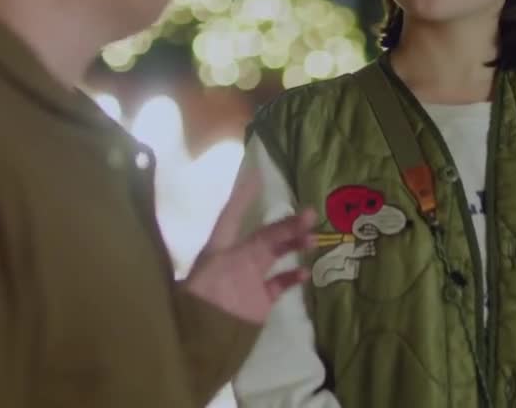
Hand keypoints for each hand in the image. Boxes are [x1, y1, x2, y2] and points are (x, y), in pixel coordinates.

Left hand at [182, 158, 316, 323]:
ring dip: (293, 244)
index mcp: (220, 246)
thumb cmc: (206, 297)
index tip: (258, 174)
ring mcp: (249, 279)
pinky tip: (305, 271)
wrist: (203, 341)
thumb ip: (257, 246)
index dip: (243, 195)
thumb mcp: (227, 265)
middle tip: (309, 213)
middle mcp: (236, 258)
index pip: (232, 214)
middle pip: (264, 235)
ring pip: (275, 255)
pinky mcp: (259, 300)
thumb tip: (282, 223)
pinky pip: (279, 283)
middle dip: (285, 223)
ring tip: (312, 238)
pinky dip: (292, 277)